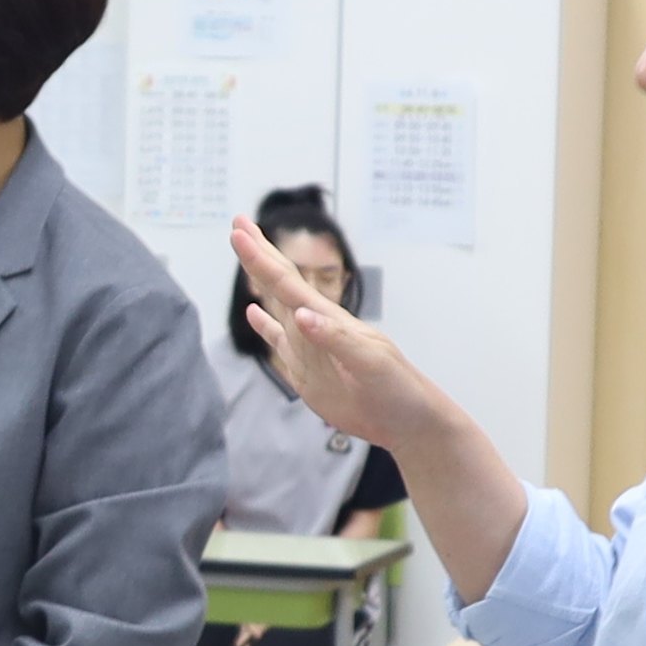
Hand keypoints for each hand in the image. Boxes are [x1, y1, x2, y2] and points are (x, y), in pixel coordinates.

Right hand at [227, 216, 460, 458]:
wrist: (407, 421)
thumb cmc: (397, 388)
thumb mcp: (370, 362)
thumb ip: (335, 339)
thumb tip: (300, 316)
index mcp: (328, 320)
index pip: (287, 282)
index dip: (261, 257)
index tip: (239, 231)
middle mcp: (314, 327)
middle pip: (280, 284)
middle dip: (258, 255)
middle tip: (238, 223)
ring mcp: (308, 348)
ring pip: (276, 306)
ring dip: (259, 281)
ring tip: (245, 254)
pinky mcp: (305, 371)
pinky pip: (278, 341)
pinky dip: (263, 325)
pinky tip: (252, 312)